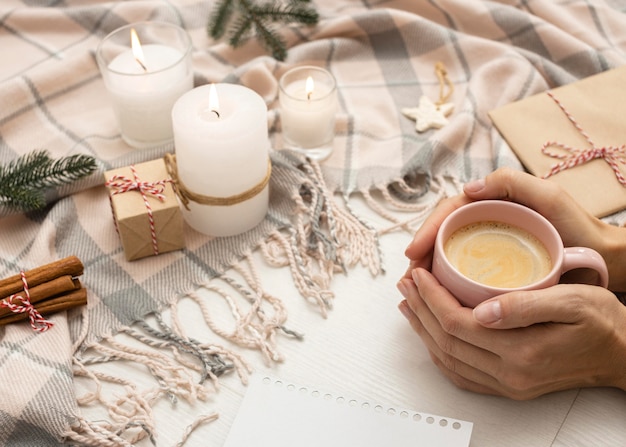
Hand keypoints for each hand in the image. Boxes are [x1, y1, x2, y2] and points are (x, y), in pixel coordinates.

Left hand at [398, 268, 625, 398]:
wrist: (623, 355)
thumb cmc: (603, 323)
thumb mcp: (573, 301)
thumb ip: (525, 306)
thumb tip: (482, 311)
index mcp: (522, 351)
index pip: (458, 323)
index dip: (432, 297)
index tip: (418, 274)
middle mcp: (510, 374)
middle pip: (446, 341)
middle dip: (420, 309)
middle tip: (406, 283)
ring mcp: (508, 384)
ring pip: (448, 359)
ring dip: (423, 330)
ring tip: (408, 304)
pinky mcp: (509, 387)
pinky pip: (462, 375)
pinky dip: (439, 353)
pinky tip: (430, 334)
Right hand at [404, 167, 625, 289]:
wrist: (603, 259)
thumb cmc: (579, 227)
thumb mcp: (549, 197)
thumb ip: (513, 183)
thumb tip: (466, 189)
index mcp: (492, 202)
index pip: (449, 212)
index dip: (427, 231)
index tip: (414, 254)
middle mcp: (486, 220)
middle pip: (442, 234)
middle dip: (420, 253)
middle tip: (408, 278)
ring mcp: (489, 244)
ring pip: (448, 253)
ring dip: (427, 269)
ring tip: (415, 289)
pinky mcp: (495, 265)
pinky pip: (463, 269)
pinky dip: (444, 281)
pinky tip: (436, 296)